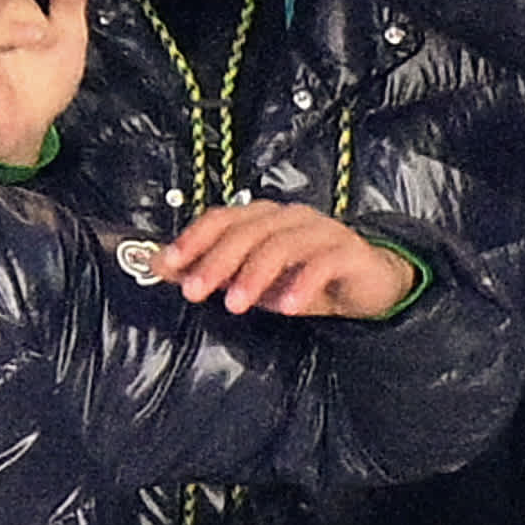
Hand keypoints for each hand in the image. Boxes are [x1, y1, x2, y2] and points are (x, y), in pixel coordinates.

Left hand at [154, 201, 415, 320]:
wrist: (366, 284)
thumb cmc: (302, 279)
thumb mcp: (250, 279)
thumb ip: (209, 271)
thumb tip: (158, 265)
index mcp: (263, 218)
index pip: (223, 217)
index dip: (193, 238)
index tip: (168, 264)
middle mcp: (289, 217)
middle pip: (248, 231)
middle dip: (216, 261)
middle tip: (194, 291)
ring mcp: (321, 230)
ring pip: (281, 245)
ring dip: (253, 275)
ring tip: (235, 305)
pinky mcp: (348, 251)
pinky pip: (322, 263)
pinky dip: (302, 283)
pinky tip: (288, 308)